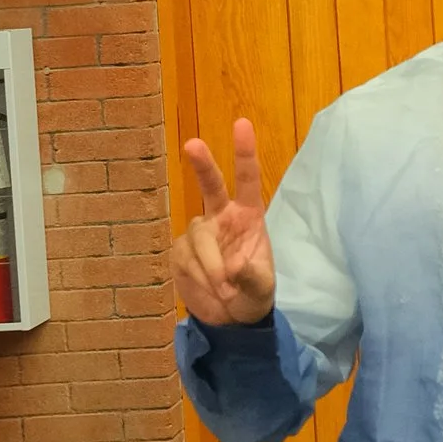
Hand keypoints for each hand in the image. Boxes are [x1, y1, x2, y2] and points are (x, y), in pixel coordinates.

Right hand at [169, 120, 276, 326]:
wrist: (230, 318)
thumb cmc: (253, 294)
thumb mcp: (262, 290)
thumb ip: (253, 277)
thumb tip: (234, 268)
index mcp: (248, 217)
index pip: (247, 180)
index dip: (244, 153)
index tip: (241, 124)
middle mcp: (221, 217)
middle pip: (210, 185)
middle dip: (202, 165)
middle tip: (192, 145)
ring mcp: (199, 233)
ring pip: (199, 239)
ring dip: (211, 267)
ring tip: (224, 289)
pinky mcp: (180, 251)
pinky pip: (185, 259)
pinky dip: (198, 277)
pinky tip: (208, 288)